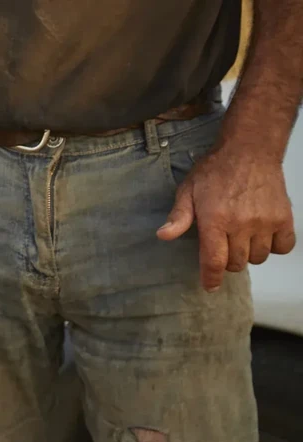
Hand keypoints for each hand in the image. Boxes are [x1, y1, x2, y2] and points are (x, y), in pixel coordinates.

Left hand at [157, 144, 295, 291]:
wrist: (249, 149)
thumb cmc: (215, 170)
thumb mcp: (188, 191)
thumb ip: (178, 216)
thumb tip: (163, 236)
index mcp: (215, 220)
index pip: (214, 261)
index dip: (211, 278)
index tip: (210, 286)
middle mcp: (241, 224)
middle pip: (236, 263)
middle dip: (227, 261)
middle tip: (223, 246)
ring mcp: (265, 222)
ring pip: (258, 257)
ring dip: (249, 254)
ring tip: (242, 238)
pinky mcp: (284, 217)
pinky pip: (283, 247)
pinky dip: (274, 247)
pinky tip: (263, 236)